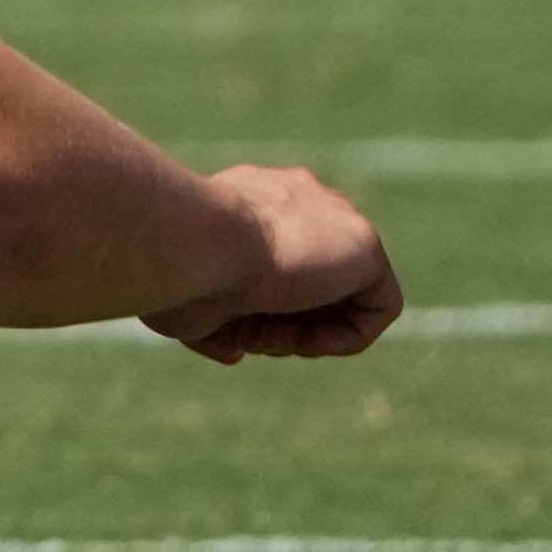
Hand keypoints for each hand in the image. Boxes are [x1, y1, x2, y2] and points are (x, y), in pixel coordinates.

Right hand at [145, 163, 400, 361]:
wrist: (193, 243)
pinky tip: (304, 338)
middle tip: (249, 337)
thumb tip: (237, 352)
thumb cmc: (175, 271)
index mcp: (251, 199)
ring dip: (304, 334)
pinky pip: (376, 308)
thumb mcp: (187, 302)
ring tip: (266, 337)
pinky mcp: (366, 245)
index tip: (228, 326)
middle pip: (311, 281)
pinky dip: (343, 339)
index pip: (277, 259)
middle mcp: (297, 199)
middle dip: (283, 322)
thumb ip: (218, 322)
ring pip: (339, 298)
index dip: (258, 309)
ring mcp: (335, 216)